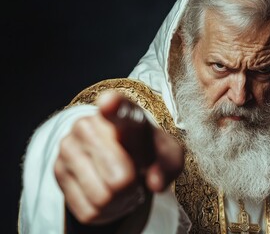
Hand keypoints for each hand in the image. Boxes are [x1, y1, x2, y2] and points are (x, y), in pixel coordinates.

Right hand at [54, 91, 183, 224]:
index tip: (110, 103)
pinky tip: (107, 192)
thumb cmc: (148, 153)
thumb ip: (168, 165)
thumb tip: (155, 183)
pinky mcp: (57, 171)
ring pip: (102, 198)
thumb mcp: (168, 156)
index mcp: (122, 113)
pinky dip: (104, 211)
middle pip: (119, 178)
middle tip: (135, 176)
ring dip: (119, 200)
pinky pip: (88, 210)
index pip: (118, 109)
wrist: (122, 160)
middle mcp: (89, 125)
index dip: (114, 107)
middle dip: (133, 187)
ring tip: (122, 184)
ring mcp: (68, 147)